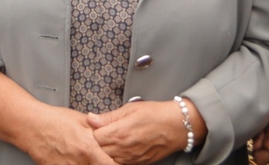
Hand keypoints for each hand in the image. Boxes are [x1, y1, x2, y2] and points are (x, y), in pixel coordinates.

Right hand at [20, 105, 118, 164]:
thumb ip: (99, 129)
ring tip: (84, 157)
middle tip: (101, 158)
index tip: (119, 163)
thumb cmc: (55, 120)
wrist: (32, 126)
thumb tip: (112, 133)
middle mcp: (79, 163)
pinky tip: (73, 159)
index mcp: (88, 149)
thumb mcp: (82, 120)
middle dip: (101, 164)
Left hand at [88, 100, 202, 163]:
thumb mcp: (130, 108)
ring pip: (108, 159)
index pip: (94, 136)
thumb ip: (109, 116)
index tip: (95, 125)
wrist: (176, 126)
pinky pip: (120, 163)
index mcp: (119, 132)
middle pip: (99, 149)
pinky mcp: (138, 163)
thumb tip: (91, 119)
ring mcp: (130, 158)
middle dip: (97, 141)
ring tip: (111, 140)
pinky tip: (120, 148)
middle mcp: (123, 148)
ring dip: (106, 150)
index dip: (93, 130)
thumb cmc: (155, 114)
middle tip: (100, 132)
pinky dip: (116, 157)